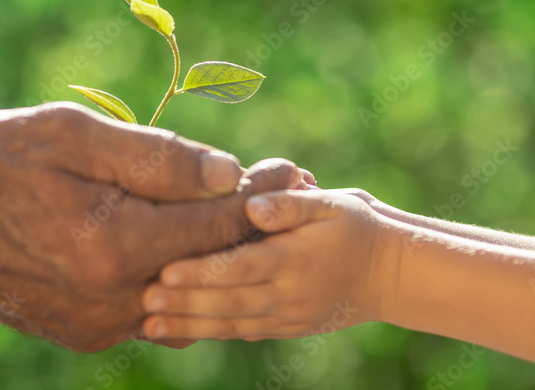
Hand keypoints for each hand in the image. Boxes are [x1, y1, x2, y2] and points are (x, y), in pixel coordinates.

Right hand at [0, 102, 308, 351]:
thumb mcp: (71, 136)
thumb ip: (155, 158)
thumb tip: (227, 174)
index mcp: (113, 247)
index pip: (216, 223)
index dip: (262, 196)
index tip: (298, 172)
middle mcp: (110, 301)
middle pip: (210, 264)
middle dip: (252, 226)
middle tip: (291, 194)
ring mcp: (94, 326)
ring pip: (183, 292)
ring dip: (217, 254)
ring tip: (249, 216)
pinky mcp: (79, 333)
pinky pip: (150, 307)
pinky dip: (177, 276)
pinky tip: (190, 245)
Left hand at [141, 188, 384, 340]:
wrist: (391, 273)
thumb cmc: (354, 225)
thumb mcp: (331, 203)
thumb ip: (290, 204)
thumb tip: (252, 204)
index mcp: (296, 258)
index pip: (241, 267)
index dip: (202, 272)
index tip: (165, 270)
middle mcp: (289, 293)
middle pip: (228, 300)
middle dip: (183, 303)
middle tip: (143, 301)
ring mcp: (287, 316)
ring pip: (231, 323)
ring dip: (188, 325)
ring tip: (148, 325)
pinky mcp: (286, 326)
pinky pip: (243, 331)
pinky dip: (209, 333)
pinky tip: (178, 332)